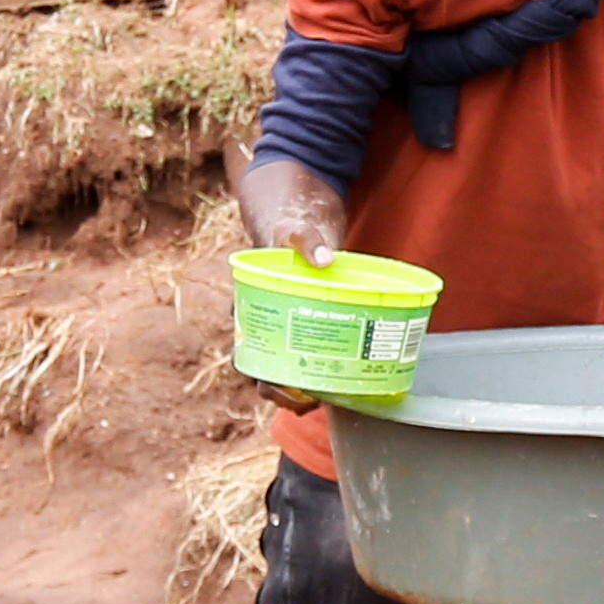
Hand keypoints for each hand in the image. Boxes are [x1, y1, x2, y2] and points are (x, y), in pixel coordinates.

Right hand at [226, 150, 347, 407]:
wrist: (297, 202)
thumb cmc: (284, 216)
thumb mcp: (289, 224)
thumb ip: (304, 237)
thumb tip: (325, 259)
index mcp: (254, 305)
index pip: (248, 354)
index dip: (263, 379)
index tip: (281, 391)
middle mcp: (272, 317)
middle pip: (273, 367)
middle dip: (289, 391)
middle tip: (314, 400)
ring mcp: (295, 315)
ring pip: (297, 360)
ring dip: (311, 381)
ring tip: (335, 395)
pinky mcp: (318, 309)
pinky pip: (322, 340)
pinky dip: (333, 355)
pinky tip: (354, 366)